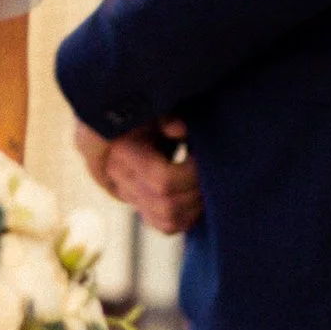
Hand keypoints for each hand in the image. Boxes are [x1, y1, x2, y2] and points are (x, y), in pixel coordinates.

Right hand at [74, 113, 201, 237]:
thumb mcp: (152, 104)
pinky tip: (196, 195)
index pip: (163, 180)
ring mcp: (129, 195)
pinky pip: (165, 225)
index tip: (201, 155)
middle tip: (209, 171)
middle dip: (197, 191)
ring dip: (194, 206)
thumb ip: (164, 114)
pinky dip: (187, 216)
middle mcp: (121, 179)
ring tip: (205, 183)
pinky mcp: (140, 204)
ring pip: (167, 220)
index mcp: (123, 153)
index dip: (191, 173)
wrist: (123, 114)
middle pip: (168, 205)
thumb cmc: (145, 106)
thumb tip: (180, 130)